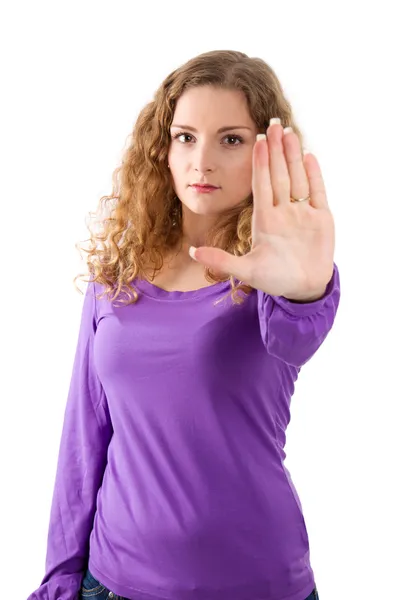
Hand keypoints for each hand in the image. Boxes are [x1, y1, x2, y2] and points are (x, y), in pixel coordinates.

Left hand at [188, 119, 334, 300]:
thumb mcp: (246, 271)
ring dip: (293, 155)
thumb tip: (191, 251)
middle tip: (273, 122)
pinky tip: (309, 156)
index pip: (261, 184)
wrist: (303, 289)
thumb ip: (221, 261)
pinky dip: (314, 175)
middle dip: (276, 149)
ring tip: (290, 131)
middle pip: (279, 174)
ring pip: (297, 177)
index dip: (259, 163)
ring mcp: (302, 213)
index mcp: (265, 219)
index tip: (256, 140)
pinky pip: (317, 191)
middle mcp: (283, 211)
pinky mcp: (321, 218)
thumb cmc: (275, 280)